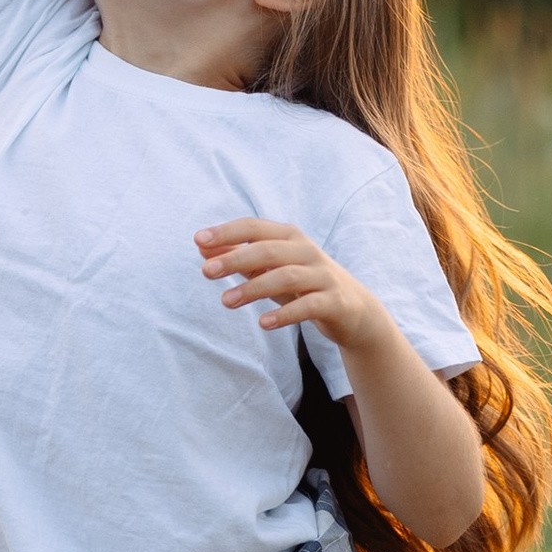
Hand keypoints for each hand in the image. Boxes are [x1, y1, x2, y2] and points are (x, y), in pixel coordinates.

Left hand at [196, 219, 387, 354]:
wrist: (353, 310)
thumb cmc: (304, 285)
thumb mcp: (271, 269)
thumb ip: (239, 258)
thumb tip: (202, 250)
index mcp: (289, 237)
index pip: (254, 228)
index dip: (227, 232)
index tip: (198, 240)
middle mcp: (307, 251)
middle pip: (268, 250)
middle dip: (235, 259)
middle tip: (206, 272)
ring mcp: (322, 276)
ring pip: (286, 277)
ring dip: (254, 288)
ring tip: (226, 301)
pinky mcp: (334, 301)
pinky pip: (308, 306)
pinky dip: (284, 314)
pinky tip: (263, 323)